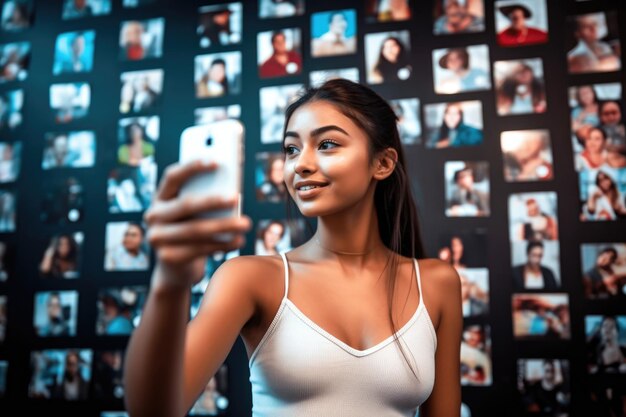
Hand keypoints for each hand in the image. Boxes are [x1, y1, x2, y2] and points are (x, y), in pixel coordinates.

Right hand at [144, 160, 251, 288]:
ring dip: (223, 226)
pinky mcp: (167, 257)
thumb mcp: (195, 212)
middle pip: (185, 204)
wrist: (176, 266)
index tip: (217, 161)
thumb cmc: (192, 228)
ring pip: (194, 229)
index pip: (172, 176)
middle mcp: (154, 215)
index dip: (192, 167)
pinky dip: (221, 245)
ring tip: (245, 223)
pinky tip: (238, 240)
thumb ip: (205, 198)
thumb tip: (233, 190)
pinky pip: (198, 249)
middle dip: (212, 200)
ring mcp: (157, 237)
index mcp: (161, 196)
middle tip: (236, 197)